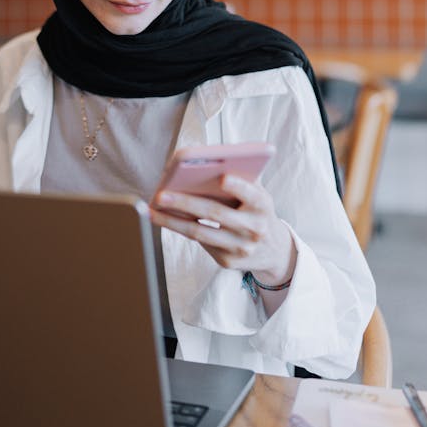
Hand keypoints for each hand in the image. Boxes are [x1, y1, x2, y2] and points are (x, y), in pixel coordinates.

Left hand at [150, 174, 295, 284]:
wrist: (274, 249)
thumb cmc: (256, 210)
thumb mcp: (257, 194)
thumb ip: (239, 180)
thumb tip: (202, 164)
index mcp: (263, 206)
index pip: (252, 195)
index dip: (239, 187)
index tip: (222, 177)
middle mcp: (255, 229)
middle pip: (216, 214)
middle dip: (186, 203)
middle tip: (161, 194)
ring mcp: (242, 248)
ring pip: (201, 233)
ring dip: (173, 221)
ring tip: (152, 211)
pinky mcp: (229, 262)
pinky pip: (201, 243)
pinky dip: (182, 229)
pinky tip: (166, 220)